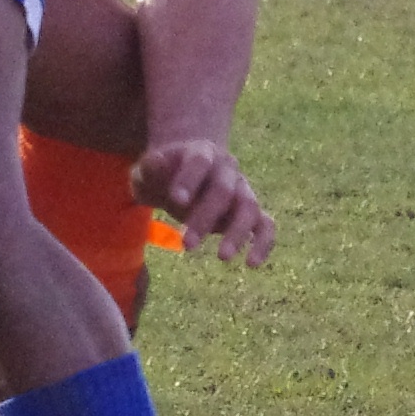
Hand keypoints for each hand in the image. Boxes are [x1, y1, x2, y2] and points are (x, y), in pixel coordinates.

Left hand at [129, 139, 274, 267]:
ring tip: (222, 257)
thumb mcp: (148, 170)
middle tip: (187, 244)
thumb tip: (155, 161)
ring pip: (249, 208)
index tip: (177, 201)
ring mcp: (242, 189)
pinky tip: (252, 263)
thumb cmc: (162, 175)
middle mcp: (227, 169)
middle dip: (205, 217)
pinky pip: (266, 225)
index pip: (200, 162)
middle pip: (223, 190)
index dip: (190, 180)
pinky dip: (263, 243)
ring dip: (236, 233)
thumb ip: (150, 168)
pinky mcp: (251, 211)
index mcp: (202, 152)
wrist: (181, 174)